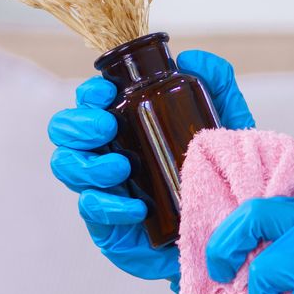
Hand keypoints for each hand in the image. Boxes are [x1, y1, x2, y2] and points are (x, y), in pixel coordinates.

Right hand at [49, 50, 255, 289]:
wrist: (228, 235)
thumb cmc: (222, 177)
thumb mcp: (227, 128)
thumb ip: (217, 87)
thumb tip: (192, 58)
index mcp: (129, 126)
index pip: (91, 102)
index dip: (89, 94)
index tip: (107, 93)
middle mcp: (108, 152)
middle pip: (65, 131)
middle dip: (78, 124)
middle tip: (107, 127)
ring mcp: (103, 189)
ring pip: (67, 166)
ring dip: (89, 164)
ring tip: (122, 168)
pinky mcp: (106, 225)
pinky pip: (91, 209)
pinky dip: (111, 205)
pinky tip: (138, 207)